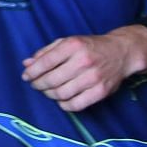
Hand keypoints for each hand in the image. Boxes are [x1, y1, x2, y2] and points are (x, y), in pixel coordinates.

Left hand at [22, 27, 146, 110]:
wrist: (121, 52)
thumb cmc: (90, 46)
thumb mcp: (67, 42)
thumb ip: (46, 52)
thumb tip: (27, 64)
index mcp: (73, 45)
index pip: (45, 62)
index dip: (32, 72)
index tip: (26, 76)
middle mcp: (83, 61)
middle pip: (52, 80)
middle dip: (38, 85)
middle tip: (35, 85)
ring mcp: (93, 78)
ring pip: (62, 93)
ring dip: (49, 95)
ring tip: (47, 91)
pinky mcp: (101, 92)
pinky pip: (77, 105)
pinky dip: (64, 105)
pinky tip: (61, 99)